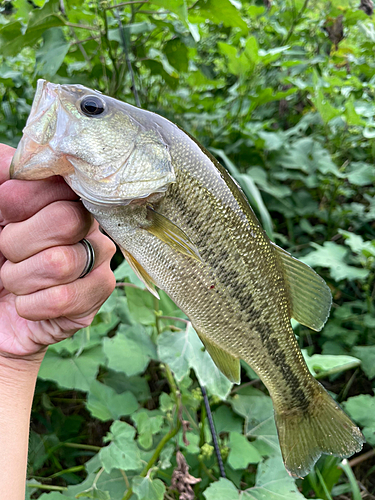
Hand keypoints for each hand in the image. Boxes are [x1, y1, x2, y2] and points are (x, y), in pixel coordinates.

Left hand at [0, 145, 115, 362]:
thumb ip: (0, 173)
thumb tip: (14, 163)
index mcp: (65, 200)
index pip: (59, 185)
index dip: (20, 202)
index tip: (4, 216)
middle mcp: (88, 227)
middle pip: (66, 220)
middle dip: (17, 243)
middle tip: (8, 254)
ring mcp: (96, 263)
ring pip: (59, 262)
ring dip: (19, 278)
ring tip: (15, 283)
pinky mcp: (94, 301)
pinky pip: (62, 298)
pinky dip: (29, 305)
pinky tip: (26, 305)